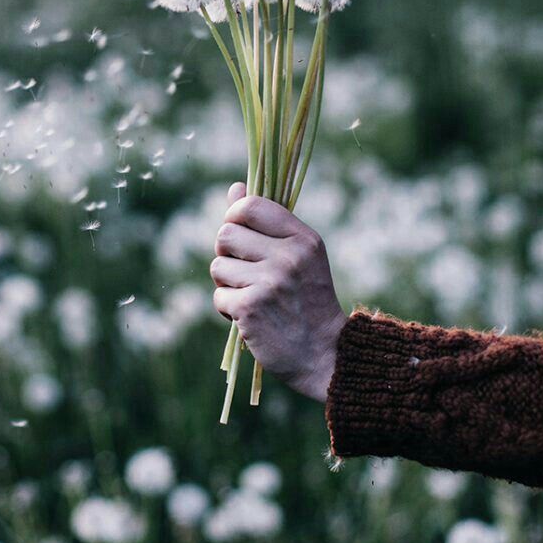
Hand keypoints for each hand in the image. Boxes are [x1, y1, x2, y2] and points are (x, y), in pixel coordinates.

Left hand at [210, 182, 346, 403]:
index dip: (235, 215)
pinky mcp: (251, 308)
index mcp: (303, 238)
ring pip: (218, 265)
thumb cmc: (307, 300)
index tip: (239, 231)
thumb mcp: (298, 255)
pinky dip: (228, 308)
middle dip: (227, 252)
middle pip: (225, 233)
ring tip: (251, 295)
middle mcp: (288, 256)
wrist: (324, 354)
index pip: (250, 206)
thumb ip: (266, 222)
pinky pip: (219, 295)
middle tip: (244, 270)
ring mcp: (269, 282)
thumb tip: (234, 189)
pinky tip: (249, 316)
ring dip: (227, 283)